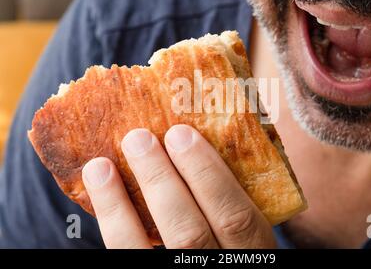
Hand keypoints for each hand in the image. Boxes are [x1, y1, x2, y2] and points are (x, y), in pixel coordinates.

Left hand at [82, 125, 276, 248]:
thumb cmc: (232, 241)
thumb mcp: (250, 231)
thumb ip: (237, 198)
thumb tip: (206, 137)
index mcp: (252, 253)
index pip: (236, 218)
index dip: (210, 176)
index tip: (183, 134)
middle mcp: (219, 268)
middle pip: (189, 233)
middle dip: (161, 181)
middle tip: (140, 138)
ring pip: (146, 250)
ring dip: (119, 205)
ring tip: (101, 165)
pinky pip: (126, 257)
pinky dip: (111, 222)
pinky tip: (99, 192)